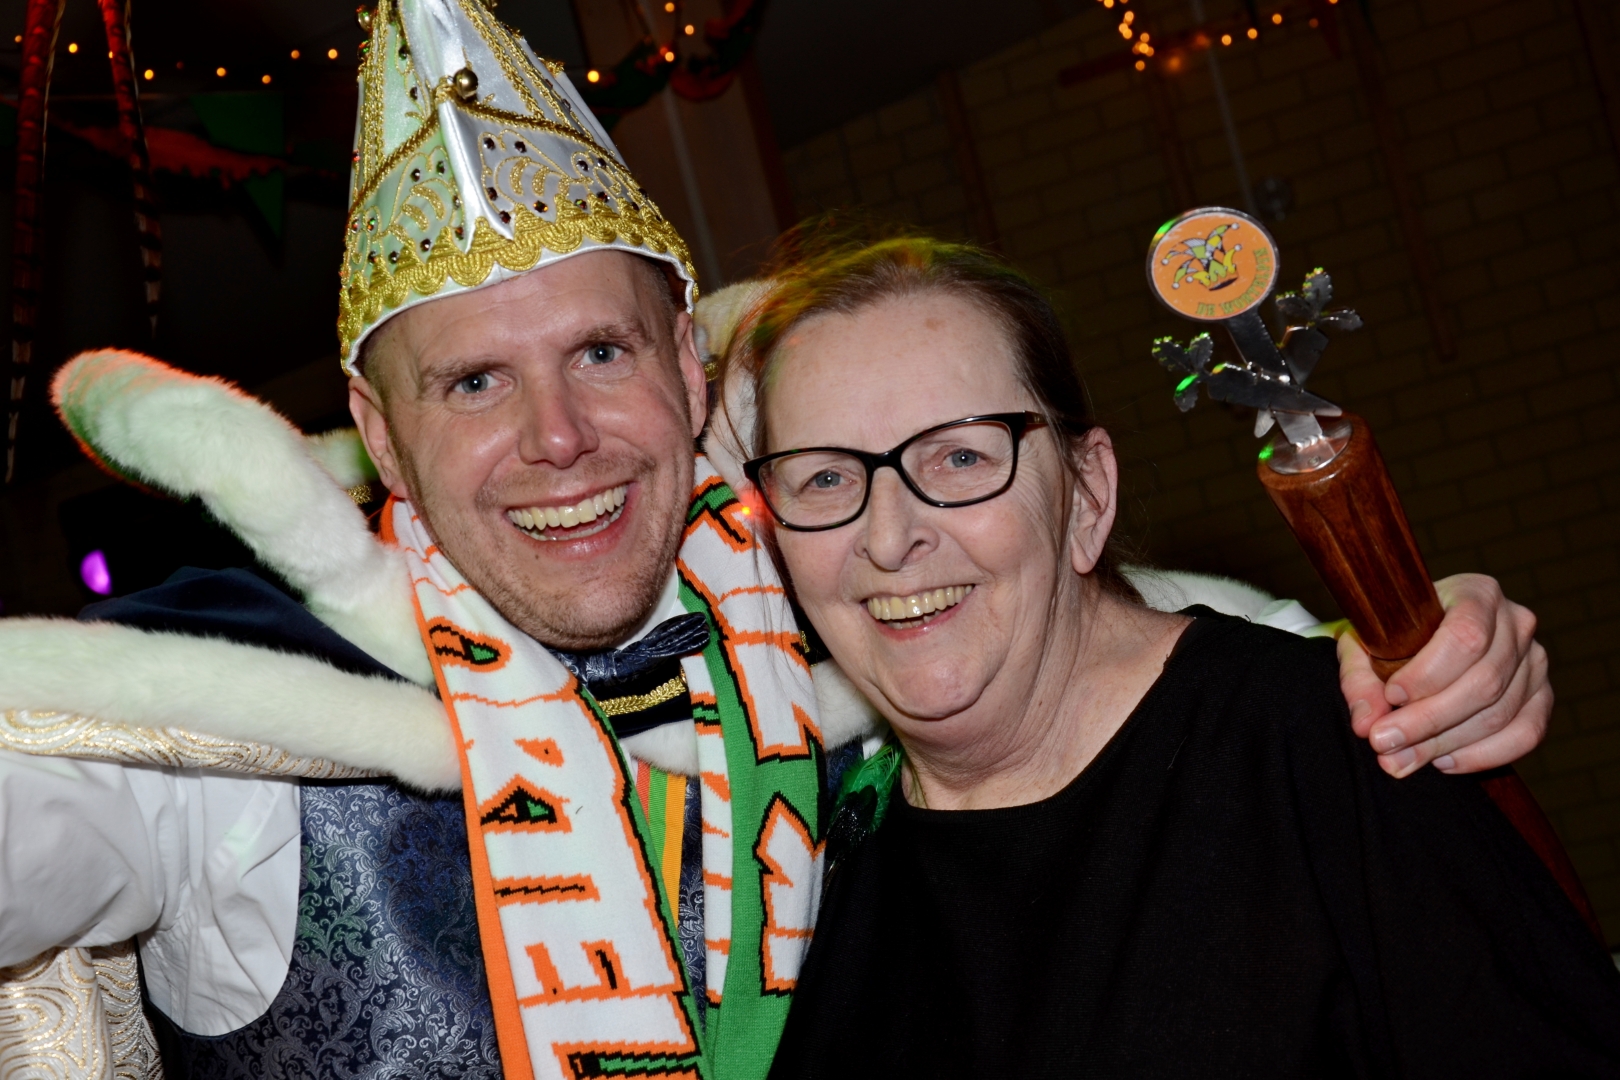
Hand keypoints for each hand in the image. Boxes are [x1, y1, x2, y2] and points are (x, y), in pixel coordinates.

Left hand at [1339, 574, 1550, 778]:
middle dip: (1429, 720)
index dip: (1429, 674)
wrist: (1419, 636)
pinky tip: (1442, 761)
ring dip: (1445, 744)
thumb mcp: (1363, 645)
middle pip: (1484, 682)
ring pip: (1499, 714)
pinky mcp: (1542, 696)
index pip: (1465, 637)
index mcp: (1476, 593)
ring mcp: (1534, 660)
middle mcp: (1515, 622)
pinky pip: (1524, 735)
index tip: (1392, 696)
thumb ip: (1360, 682)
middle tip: (1384, 743)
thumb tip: (1366, 725)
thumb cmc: (1392, 634)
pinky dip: (1482, 756)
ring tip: (1401, 759)